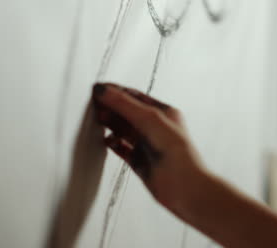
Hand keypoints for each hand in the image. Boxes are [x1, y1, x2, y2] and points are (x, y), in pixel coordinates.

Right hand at [93, 83, 206, 215]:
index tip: (98, 89)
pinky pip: (122, 149)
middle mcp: (155, 127)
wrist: (184, 187)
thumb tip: (104, 91)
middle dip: (110, 107)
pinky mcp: (140, 161)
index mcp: (163, 113)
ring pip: (123, 130)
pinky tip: (106, 141)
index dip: (116, 92)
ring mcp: (147, 144)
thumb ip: (125, 105)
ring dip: (110, 124)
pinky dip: (112, 144)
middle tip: (93, 104)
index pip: (135, 97)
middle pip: (127, 112)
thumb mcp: (150, 120)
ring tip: (97, 120)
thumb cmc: (177, 153)